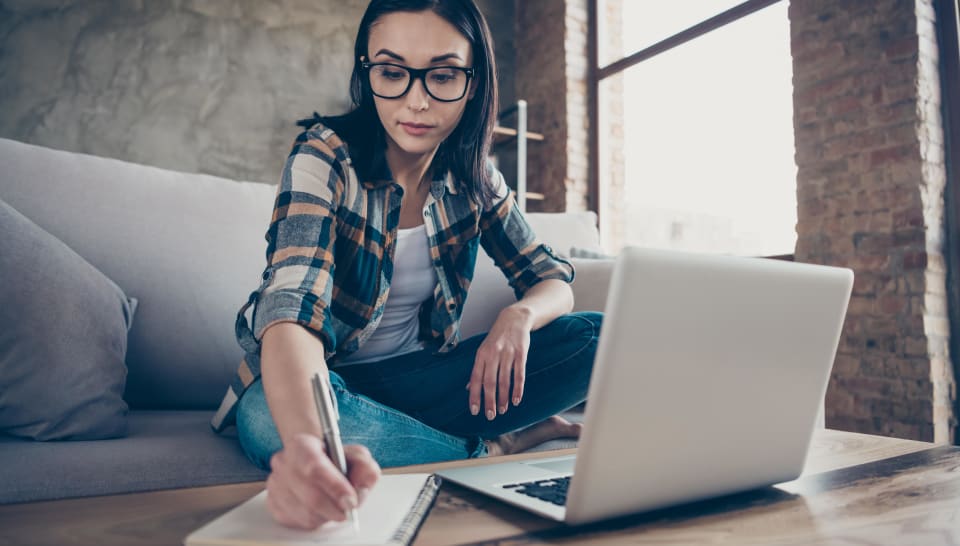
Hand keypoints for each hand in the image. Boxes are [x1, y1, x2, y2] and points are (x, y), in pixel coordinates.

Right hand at [265, 433, 380, 529]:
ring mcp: (275, 484)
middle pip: (310, 496)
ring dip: (327, 515)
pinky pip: (298, 522)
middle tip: (349, 508)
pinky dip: (315, 520)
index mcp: (301, 444)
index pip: (314, 467)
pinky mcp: (273, 504)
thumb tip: (361, 486)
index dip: (335, 487)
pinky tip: (321, 508)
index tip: (351, 499)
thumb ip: (364, 467)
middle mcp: (283, 463)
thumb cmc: (335, 459)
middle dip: (336, 507)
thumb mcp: (356, 456)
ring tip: (334, 504)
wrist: (315, 462)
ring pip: (306, 513)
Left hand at [468, 305, 532, 419]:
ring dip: (504, 398)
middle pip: (489, 382)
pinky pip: (519, 374)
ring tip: (503, 410)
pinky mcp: (521, 353)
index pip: (475, 379)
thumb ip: (477, 369)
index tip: (474, 411)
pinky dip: (518, 389)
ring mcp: (507, 354)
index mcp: (481, 355)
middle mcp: (493, 354)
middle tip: (490, 416)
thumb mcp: (483, 350)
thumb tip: (468, 388)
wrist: (514, 319)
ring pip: (504, 380)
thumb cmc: (497, 338)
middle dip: (489, 401)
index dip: (474, 396)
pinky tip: (517, 400)